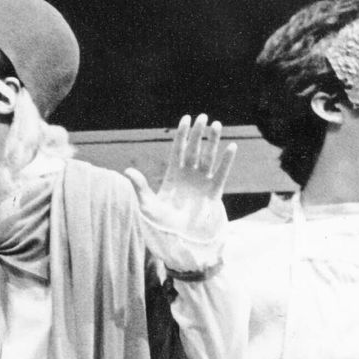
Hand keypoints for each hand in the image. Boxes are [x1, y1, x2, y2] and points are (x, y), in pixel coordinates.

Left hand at [125, 114, 235, 252]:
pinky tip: (231, 147)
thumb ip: (140, 187)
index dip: (181, 135)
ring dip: (213, 141)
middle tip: (203, 116)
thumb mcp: (147, 205)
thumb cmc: (160, 225)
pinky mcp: (213, 193)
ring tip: (217, 124)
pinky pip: (221, 174)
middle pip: (194, 150)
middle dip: (198, 133)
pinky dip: (226, 161)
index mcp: (172, 176)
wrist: (178, 242)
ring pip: (208, 157)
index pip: (178, 150)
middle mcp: (188, 176)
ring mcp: (201, 183)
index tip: (186, 118)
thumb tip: (127, 171)